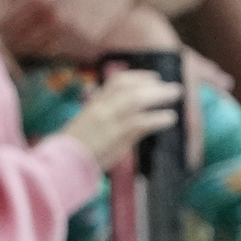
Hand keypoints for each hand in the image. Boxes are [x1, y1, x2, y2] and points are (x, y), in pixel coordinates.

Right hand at [53, 65, 182, 167]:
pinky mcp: (116, 136)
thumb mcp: (86, 125)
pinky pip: (142, 122)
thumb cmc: (74, 149)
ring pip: (137, 100)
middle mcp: (102, 107)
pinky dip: (158, 118)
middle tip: (172, 87)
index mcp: (95, 103)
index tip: (153, 78)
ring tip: (176, 97)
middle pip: (130, 87)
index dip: (138, 77)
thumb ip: (103, 116)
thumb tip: (122, 115)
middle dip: (153, 85)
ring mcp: (108, 120)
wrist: (64, 163)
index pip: (118, 81)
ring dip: (159, 96)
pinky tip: (169, 118)